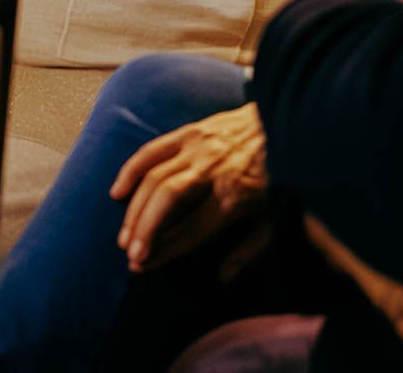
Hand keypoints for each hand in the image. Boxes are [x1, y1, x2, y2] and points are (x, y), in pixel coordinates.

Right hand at [112, 101, 267, 271]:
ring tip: (124, 235)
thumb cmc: (278, 178)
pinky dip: (131, 170)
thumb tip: (222, 278)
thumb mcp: (274, 220)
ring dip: (134, 208)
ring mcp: (198, 147)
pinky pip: (152, 149)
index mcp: (235, 195)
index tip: (143, 266)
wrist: (285, 124)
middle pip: (167, 201)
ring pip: (154, 177)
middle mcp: (212, 169)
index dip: (164, 250)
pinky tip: (117, 192)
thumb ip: (248, 251)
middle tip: (130, 255)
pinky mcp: (189, 131)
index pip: (191, 229)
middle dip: (143, 231)